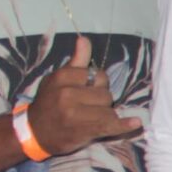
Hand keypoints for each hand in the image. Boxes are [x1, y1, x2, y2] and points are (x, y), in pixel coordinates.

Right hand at [27, 37, 140, 153]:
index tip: (85, 91)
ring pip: (109, 109)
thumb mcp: (58, 79)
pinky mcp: (84, 130)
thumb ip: (76, 61)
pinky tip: (135, 123)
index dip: (96, 83)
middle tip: (85, 107)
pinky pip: (110, 125)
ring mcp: (75, 113)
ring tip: (88, 118)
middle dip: (101, 100)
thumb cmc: (50, 103)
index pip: (97, 74)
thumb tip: (84, 39)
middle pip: (106, 93)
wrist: (35, 132)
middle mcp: (68, 94)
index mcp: (62, 77)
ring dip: (105, 114)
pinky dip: (125, 125)